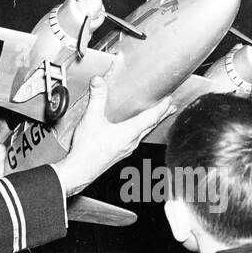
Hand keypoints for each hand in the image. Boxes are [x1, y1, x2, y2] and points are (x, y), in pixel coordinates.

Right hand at [51, 72, 173, 195]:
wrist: (80, 170)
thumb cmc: (87, 151)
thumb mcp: (91, 118)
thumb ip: (96, 98)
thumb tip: (98, 82)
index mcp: (129, 132)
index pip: (151, 118)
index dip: (161, 108)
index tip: (169, 100)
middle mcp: (131, 141)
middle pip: (151, 125)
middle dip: (162, 115)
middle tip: (171, 108)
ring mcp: (127, 148)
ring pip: (144, 133)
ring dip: (151, 123)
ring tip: (156, 117)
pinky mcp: (120, 153)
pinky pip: (135, 139)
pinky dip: (140, 131)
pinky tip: (133, 130)